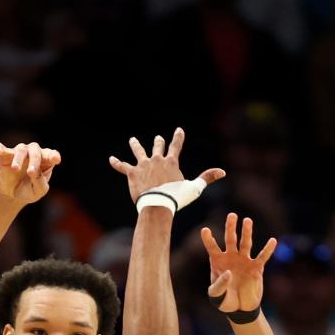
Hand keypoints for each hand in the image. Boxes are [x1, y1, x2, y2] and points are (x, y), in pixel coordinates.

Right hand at [0, 141, 60, 204]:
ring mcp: (19, 153)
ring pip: (21, 149)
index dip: (53, 155)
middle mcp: (33, 154)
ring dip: (18, 158)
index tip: (56, 159)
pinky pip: (2, 148)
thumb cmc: (29, 191)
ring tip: (15, 169)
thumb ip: (40, 183)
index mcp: (45, 161)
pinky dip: (0, 148)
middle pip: (35, 150)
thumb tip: (34, 172)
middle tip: (31, 172)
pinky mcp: (5, 155)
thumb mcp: (38, 192)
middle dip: (34, 160)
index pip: (51, 154)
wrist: (12, 195)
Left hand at [109, 127, 223, 203]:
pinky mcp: (132, 173)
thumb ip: (207, 178)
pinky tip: (111, 159)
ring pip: (138, 152)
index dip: (178, 138)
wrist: (157, 204)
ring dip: (136, 146)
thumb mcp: (194, 188)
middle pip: (157, 148)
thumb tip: (223, 172)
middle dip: (158, 143)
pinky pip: (122, 166)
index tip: (178, 130)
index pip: (176, 146)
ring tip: (133, 140)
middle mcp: (156, 160)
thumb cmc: (176, 198)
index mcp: (171, 162)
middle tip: (157, 139)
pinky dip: (116, 163)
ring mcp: (143, 165)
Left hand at [203, 212, 276, 313]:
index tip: (205, 230)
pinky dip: (268, 250)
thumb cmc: (225, 300)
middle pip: (230, 239)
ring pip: (245, 244)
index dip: (208, 239)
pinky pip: (262, 257)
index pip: (212, 247)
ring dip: (246, 232)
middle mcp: (231, 258)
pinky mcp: (256, 268)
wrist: (240, 309)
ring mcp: (244, 261)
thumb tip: (229, 272)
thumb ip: (219, 285)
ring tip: (247, 220)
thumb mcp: (216, 296)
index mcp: (218, 262)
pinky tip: (273, 241)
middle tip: (232, 215)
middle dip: (231, 227)